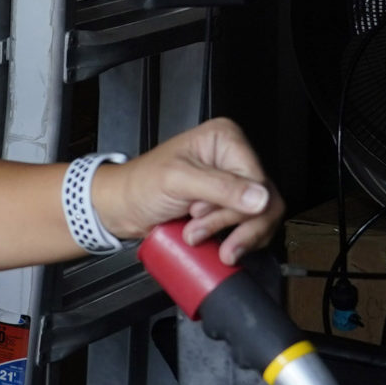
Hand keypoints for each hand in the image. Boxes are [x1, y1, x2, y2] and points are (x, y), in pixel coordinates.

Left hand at [92, 118, 284, 265]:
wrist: (122, 208)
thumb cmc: (140, 185)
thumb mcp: (177, 180)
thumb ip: (220, 188)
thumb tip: (260, 199)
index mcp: (225, 139)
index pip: (257, 179)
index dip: (236, 205)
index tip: (201, 214)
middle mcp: (235, 158)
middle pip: (264, 200)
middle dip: (232, 224)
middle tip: (197, 232)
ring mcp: (235, 184)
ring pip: (261, 218)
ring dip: (233, 236)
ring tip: (196, 236)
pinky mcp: (230, 206)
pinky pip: (252, 229)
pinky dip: (237, 242)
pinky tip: (215, 245)